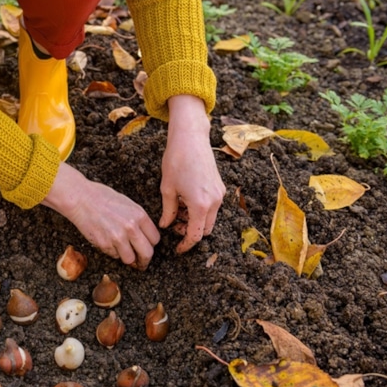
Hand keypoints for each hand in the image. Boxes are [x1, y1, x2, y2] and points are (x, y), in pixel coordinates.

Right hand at [41, 162, 160, 268]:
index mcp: (139, 215)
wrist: (81, 199)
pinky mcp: (105, 245)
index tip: (148, 247)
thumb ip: (138, 220)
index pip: (155, 239)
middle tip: (141, 262)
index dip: (151, 245)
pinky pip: (114, 255)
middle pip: (147, 253)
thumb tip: (144, 235)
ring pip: (130, 259)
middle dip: (145, 260)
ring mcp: (118, 238)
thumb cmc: (102, 197)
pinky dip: (113, 252)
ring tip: (123, 252)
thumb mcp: (127, 204)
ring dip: (127, 258)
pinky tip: (108, 242)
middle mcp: (131, 228)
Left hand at [160, 95, 225, 253]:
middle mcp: (214, 202)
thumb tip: (166, 225)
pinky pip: (212, 207)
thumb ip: (168, 211)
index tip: (177, 248)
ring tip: (178, 212)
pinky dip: (201, 211)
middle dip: (191, 232)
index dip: (186, 245)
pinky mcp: (220, 187)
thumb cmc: (176, 161)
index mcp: (200, 205)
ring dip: (196, 221)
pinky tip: (186, 202)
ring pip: (209, 219)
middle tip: (174, 226)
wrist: (191, 138)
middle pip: (205, 230)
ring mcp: (219, 194)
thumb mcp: (167, 189)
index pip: (196, 236)